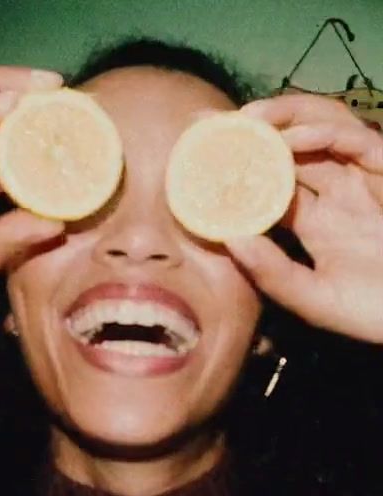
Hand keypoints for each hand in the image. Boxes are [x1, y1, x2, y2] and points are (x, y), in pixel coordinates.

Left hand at [227, 94, 382, 342]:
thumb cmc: (375, 313)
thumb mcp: (312, 299)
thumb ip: (271, 270)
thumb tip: (227, 236)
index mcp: (316, 219)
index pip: (268, 180)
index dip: (235, 166)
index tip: (195, 155)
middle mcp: (338, 193)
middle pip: (291, 144)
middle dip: (252, 127)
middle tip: (210, 120)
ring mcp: (365, 181)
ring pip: (324, 128)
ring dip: (287, 117)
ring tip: (248, 119)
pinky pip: (359, 142)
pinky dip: (327, 134)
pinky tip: (294, 139)